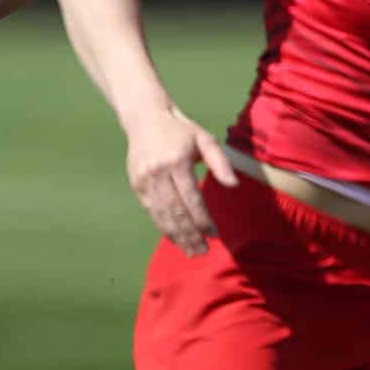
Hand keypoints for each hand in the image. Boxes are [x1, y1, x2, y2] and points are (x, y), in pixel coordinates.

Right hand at [124, 103, 238, 255]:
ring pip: (161, 214)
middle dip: (190, 234)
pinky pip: (151, 211)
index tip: (214, 234)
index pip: (191, 198)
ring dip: (176, 236)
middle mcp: (158, 172)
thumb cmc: (181, 130)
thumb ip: (220, 162)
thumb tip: (233, 186)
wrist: (145, 118)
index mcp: (177, 161)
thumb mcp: (205, 139)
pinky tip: (175, 237)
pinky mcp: (136, 184)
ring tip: (191, 250)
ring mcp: (144, 180)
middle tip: (202, 251)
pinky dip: (163, 226)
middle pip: (175, 211)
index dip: (202, 219)